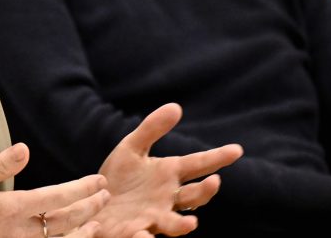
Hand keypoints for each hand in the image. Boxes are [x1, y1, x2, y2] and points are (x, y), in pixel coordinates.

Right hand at [0, 143, 109, 237]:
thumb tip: (26, 149)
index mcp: (11, 209)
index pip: (58, 197)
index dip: (83, 188)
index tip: (99, 180)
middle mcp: (20, 233)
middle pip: (67, 220)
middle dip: (90, 206)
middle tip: (105, 195)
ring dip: (84, 230)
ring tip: (97, 220)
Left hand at [93, 103, 242, 237]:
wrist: (94, 202)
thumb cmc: (117, 177)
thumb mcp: (131, 148)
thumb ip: (152, 128)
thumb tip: (176, 106)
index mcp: (168, 174)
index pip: (198, 164)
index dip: (217, 157)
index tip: (237, 149)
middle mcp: (167, 198)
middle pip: (194, 196)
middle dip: (205, 191)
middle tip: (214, 181)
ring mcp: (153, 217)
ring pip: (174, 223)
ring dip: (182, 225)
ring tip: (190, 224)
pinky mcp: (134, 232)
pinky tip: (144, 235)